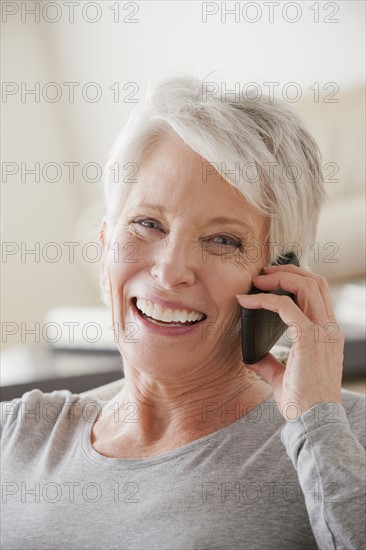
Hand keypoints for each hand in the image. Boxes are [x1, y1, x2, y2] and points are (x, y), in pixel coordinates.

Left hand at [237, 264, 343, 420]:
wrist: (313, 422)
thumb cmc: (302, 403)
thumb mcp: (284, 376)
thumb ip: (271, 363)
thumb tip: (252, 355)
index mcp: (328, 333)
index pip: (318, 293)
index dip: (296, 280)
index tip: (271, 280)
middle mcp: (329, 328)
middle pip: (315, 281)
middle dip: (288, 270)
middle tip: (263, 273)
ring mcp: (322, 331)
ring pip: (305, 285)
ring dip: (278, 277)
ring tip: (256, 280)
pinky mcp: (309, 337)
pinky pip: (284, 306)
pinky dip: (263, 300)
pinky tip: (246, 302)